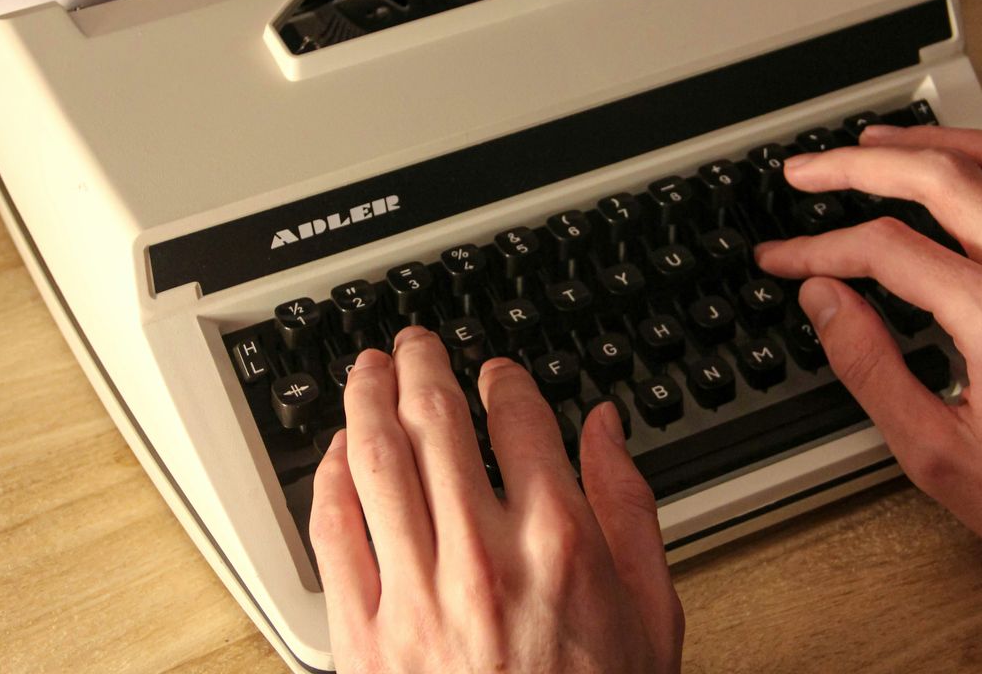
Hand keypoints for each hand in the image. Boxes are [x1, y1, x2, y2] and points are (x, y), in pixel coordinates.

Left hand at [309, 327, 683, 672]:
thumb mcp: (652, 613)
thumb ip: (629, 507)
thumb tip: (608, 430)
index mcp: (559, 543)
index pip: (520, 420)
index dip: (503, 380)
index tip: (495, 374)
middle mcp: (482, 555)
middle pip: (436, 423)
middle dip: (422, 367)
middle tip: (415, 345)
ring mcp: (415, 593)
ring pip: (376, 460)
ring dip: (365, 399)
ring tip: (366, 370)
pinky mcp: (365, 635)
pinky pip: (332, 532)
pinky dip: (329, 478)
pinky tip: (337, 452)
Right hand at [755, 125, 981, 670]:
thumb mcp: (936, 455)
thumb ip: (869, 367)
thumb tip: (825, 302)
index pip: (885, 250)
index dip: (817, 247)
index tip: (783, 257)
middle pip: (944, 178)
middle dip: (861, 163)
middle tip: (813, 168)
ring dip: (941, 141)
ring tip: (887, 143)